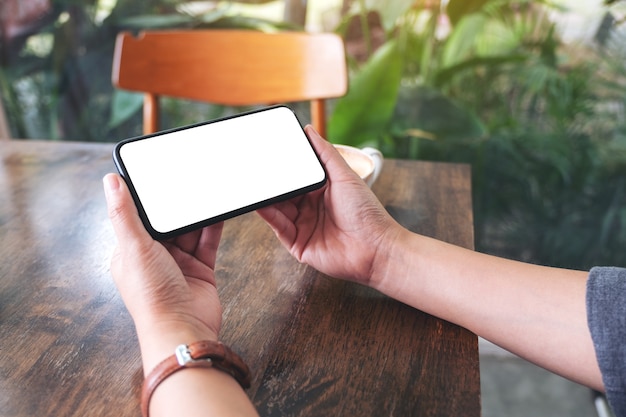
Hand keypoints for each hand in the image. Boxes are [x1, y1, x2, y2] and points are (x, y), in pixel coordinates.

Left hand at [103, 173, 223, 370]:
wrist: (184, 329)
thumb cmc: (153, 297)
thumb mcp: (135, 248)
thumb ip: (124, 214)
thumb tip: (110, 182)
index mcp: (131, 253)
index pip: (138, 218)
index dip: (149, 199)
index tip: (158, 176)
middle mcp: (154, 258)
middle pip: (168, 223)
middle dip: (177, 205)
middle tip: (186, 180)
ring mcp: (179, 264)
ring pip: (190, 231)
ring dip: (196, 214)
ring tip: (206, 191)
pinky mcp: (201, 270)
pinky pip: (207, 242)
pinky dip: (213, 227)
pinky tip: (218, 211)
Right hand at [257, 126, 400, 286]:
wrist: (375, 247)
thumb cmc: (366, 212)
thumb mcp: (345, 176)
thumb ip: (325, 153)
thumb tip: (309, 130)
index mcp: (322, 191)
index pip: (297, 176)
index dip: (284, 167)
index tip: (269, 154)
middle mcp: (311, 208)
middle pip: (285, 192)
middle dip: (272, 182)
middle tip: (256, 168)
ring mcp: (303, 226)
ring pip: (278, 209)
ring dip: (267, 197)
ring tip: (255, 184)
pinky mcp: (298, 244)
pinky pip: (279, 227)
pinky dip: (269, 215)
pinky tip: (261, 203)